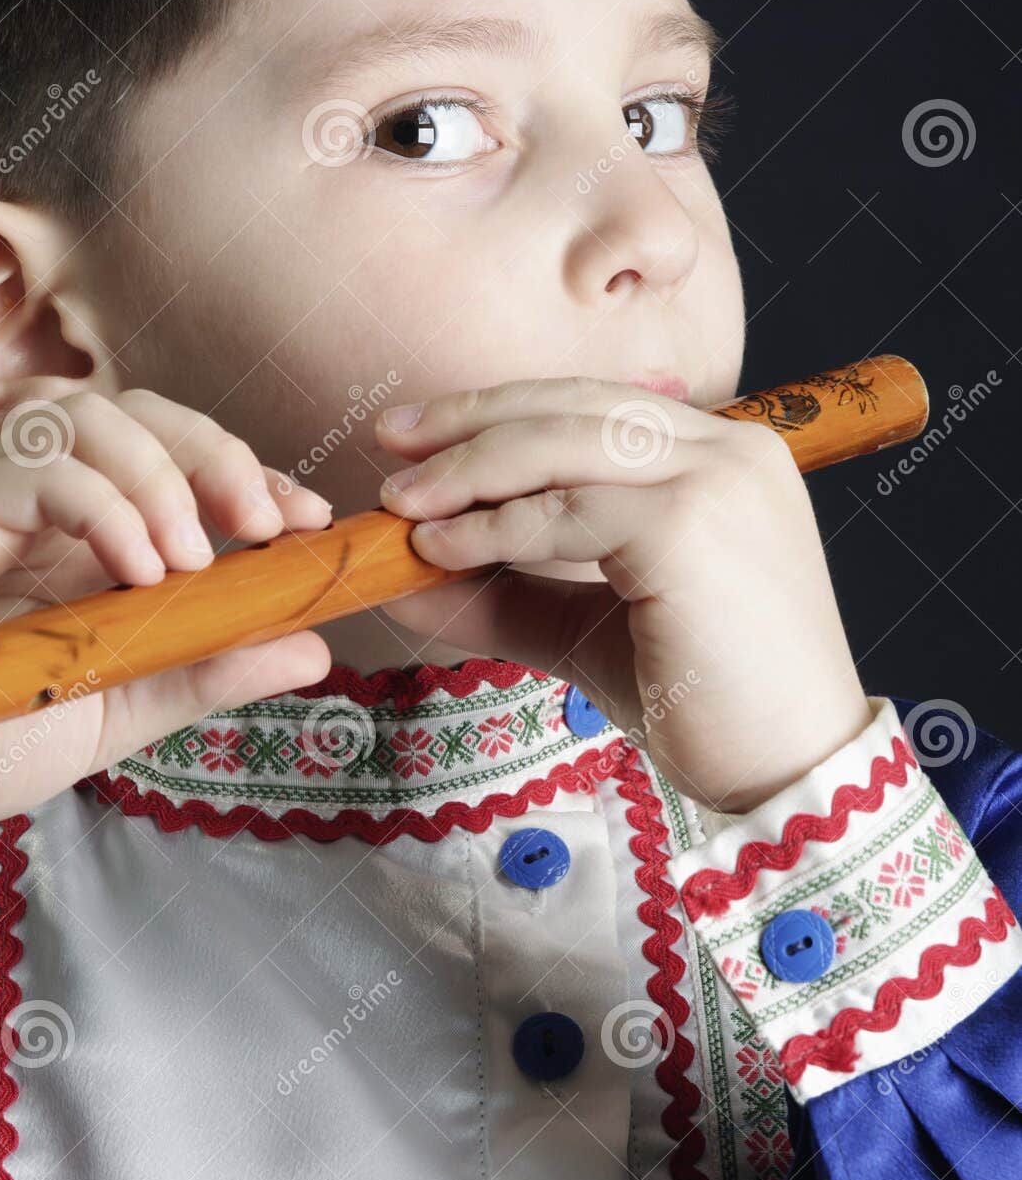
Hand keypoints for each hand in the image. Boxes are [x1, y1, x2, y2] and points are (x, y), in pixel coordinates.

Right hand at [0, 390, 332, 826]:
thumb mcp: (128, 707)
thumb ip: (212, 671)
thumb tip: (314, 650)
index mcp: (91, 536)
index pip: (178, 459)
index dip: (248, 472)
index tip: (308, 518)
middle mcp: (45, 506)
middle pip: (137, 411)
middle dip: (215, 453)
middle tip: (262, 525)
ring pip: (85, 416)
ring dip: (160, 474)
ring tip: (187, 559)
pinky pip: (34, 468)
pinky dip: (102, 504)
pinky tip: (134, 569)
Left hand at [375, 378, 871, 811]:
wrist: (790, 773)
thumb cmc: (707, 704)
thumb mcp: (587, 630)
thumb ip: (506, 591)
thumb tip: (404, 576)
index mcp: (721, 458)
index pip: (595, 407)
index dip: (503, 411)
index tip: (423, 436)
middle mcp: (729, 450)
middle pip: (573, 406)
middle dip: (471, 421)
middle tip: (390, 444)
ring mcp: (715, 479)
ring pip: (561, 444)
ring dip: (468, 470)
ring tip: (402, 503)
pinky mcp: (689, 524)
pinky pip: (564, 507)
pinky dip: (493, 525)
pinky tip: (441, 547)